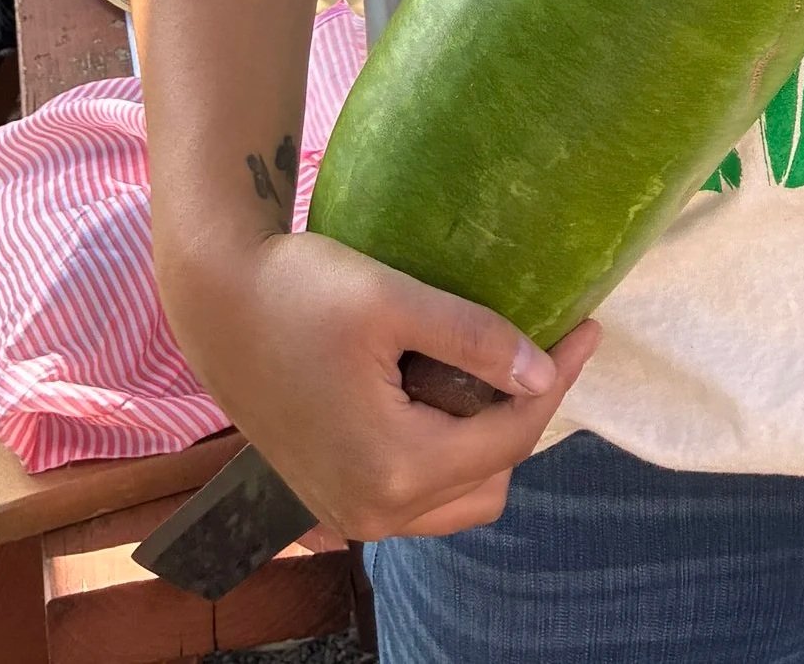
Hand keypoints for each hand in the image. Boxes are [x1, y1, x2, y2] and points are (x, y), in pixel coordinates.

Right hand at [163, 228, 602, 539]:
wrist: (216, 302)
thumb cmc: (298, 289)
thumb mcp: (393, 299)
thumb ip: (475, 339)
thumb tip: (542, 372)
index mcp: (394, 467)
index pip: (509, 435)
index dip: (557, 380)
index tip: (587, 327)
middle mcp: (374, 511)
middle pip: (491, 479)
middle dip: (521, 417)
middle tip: (533, 349)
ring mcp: (349, 514)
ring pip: (457, 499)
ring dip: (483, 444)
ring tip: (485, 371)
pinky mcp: (332, 499)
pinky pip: (417, 497)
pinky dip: (443, 456)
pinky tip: (440, 395)